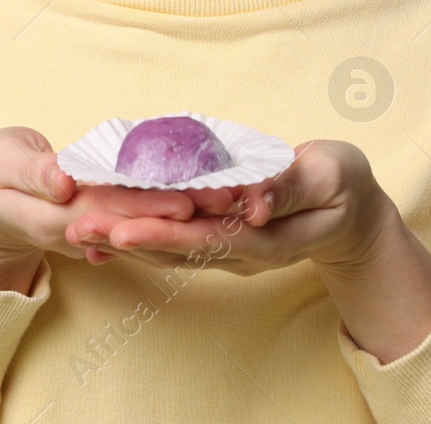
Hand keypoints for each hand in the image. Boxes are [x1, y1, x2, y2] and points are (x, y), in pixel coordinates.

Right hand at [0, 127, 240, 287]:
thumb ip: (30, 172)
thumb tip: (63, 181)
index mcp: (54, 217)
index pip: (108, 212)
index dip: (148, 206)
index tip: (185, 199)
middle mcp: (82, 231)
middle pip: (139, 221)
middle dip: (185, 211)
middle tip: (229, 197)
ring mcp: (97, 230)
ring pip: (148, 223)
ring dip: (190, 213)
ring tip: (233, 198)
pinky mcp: (108, 220)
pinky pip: (146, 216)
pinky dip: (178, 208)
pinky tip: (213, 197)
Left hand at [63, 140, 393, 276]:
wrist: (352, 213)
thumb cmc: (344, 187)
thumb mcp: (332, 178)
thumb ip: (293, 187)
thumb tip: (256, 201)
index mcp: (266, 239)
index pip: (205, 239)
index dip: (162, 233)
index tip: (122, 227)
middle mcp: (240, 252)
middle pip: (176, 249)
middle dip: (126, 236)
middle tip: (79, 226)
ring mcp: (229, 248)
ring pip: (168, 248)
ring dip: (124, 236)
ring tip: (79, 227)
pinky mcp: (221, 236)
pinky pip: (174, 238)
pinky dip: (140, 230)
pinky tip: (107, 224)